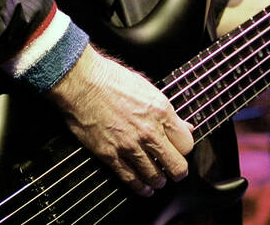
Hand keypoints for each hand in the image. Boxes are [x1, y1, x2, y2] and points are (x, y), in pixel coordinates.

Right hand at [46, 45, 193, 196]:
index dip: (185, 149)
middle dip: (178, 171)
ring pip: (154, 175)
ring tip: (159, 181)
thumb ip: (168, 112)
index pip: (187, 143)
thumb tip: (184, 126)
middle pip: (176, 164)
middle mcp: (148, 131)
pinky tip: (143, 188)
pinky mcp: (110, 154)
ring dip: (159, 181)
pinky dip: (139, 187)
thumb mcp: (148, 89)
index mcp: (161, 112)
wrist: (82, 82)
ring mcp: (129, 145)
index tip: (181, 150)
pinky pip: (130, 178)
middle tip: (176, 172)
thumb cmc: (112, 80)